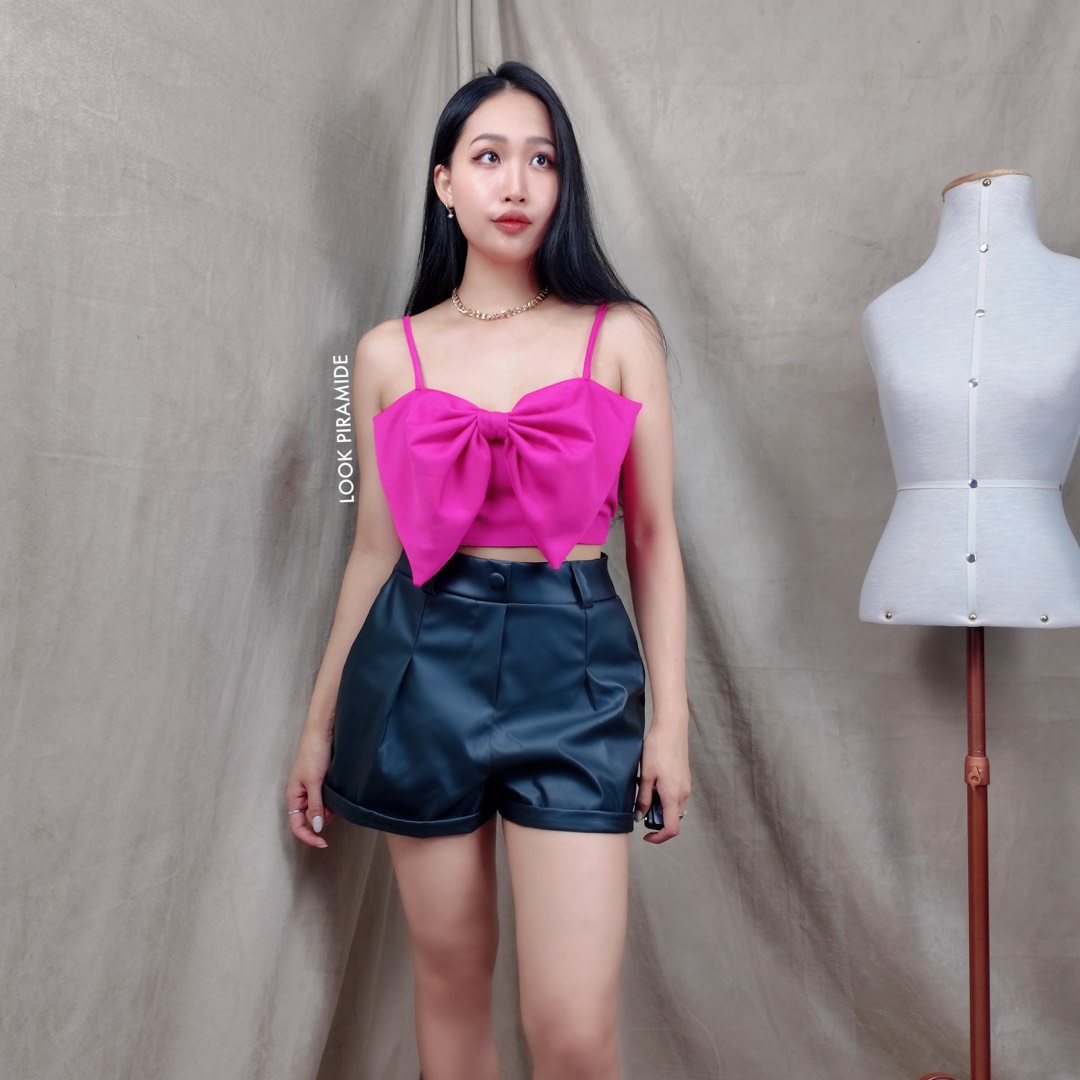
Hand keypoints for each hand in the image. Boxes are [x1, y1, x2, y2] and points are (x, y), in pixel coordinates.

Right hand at [285, 731, 334, 848]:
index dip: (309, 837)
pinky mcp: (321, 785)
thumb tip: (317, 827)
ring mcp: (311, 791)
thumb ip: (315, 805)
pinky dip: (332, 802)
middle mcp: (301, 797)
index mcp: (293, 798)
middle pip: (310, 820)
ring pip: (320, 811)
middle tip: (334, 810)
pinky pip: (326, 801)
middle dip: (322, 820)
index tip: (323, 843)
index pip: (297, 826)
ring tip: (335, 797)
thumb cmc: (313, 754)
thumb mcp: (314, 782)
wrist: (322, 733)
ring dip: (328, 810)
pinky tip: (337, 794)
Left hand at [635, 724, 690, 843]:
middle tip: (641, 808)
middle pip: (672, 819)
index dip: (659, 837)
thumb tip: (640, 816)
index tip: (646, 835)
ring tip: (646, 790)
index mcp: (673, 795)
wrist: (671, 728)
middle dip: (656, 820)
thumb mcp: (646, 775)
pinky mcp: (684, 779)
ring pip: (674, 807)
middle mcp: (684, 794)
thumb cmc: (658, 748)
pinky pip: (675, 796)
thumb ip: (644, 798)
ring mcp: (686, 786)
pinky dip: (664, 798)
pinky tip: (653, 783)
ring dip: (660, 807)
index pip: (671, 828)